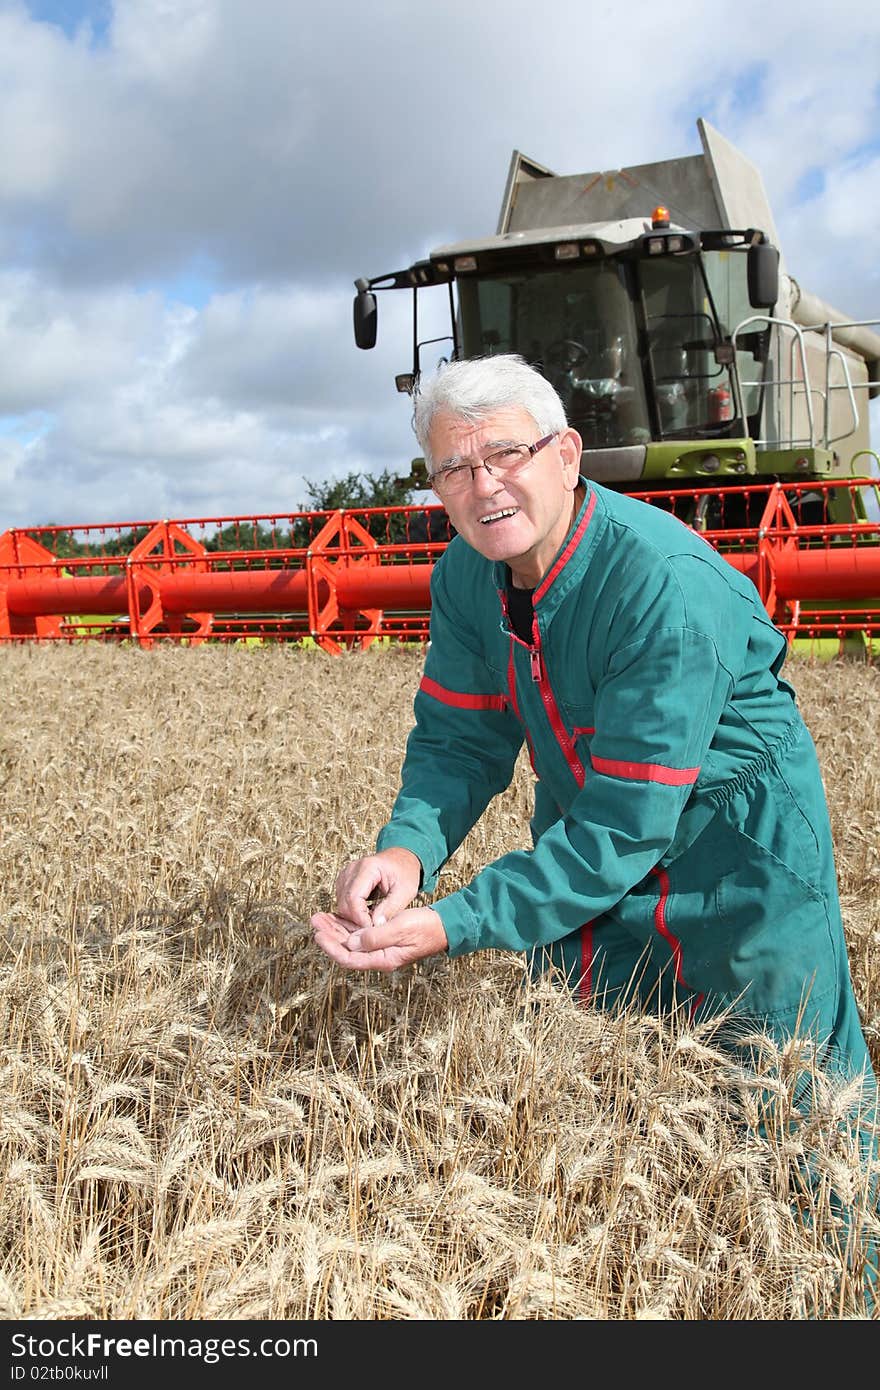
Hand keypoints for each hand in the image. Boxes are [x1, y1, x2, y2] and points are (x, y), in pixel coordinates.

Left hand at [311, 906, 447, 973]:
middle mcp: (379, 956)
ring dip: (335, 929)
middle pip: (347, 949)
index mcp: (383, 959)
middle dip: (329, 935)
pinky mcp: (383, 938)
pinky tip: (337, 916)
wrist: (444, 925)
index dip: (331, 947)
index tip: (318, 935)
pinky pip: (360, 934)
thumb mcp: (400, 929)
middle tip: (314, 920)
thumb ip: (375, 937)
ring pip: (352, 941)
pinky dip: (348, 925)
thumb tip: (351, 943)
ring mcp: (381, 948)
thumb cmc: (426, 927)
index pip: (349, 958)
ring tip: (320, 917)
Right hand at [332, 846, 422, 930]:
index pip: (353, 898)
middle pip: (344, 902)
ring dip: (354, 916)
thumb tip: (376, 926)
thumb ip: (391, 908)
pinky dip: (352, 911)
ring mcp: (346, 874)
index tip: (372, 929)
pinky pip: (342, 901)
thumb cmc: (406, 872)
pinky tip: (367, 913)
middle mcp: (352, 869)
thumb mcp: (406, 891)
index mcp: (368, 867)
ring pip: (341, 904)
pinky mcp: (344, 880)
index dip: (360, 918)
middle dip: (357, 919)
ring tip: (372, 919)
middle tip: (374, 927)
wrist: (403, 859)